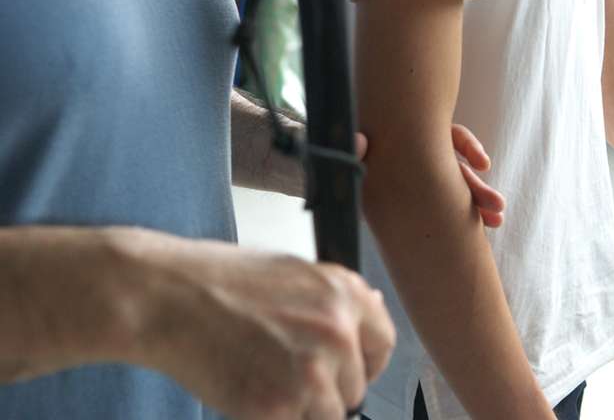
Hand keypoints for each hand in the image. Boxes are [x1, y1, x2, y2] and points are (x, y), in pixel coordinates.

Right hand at [128, 231, 395, 419]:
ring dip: (299, 408)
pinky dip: (271, 417)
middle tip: (281, 371)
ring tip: (260, 378)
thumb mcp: (290, 272)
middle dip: (323, 389)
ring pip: (327, 415)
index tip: (347, 372)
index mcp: (344, 293)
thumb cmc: (218, 280)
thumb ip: (333, 300)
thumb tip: (373, 308)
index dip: (365, 363)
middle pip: (354, 388)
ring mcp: (312, 371)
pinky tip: (245, 390)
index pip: (383, 345)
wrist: (167, 295)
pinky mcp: (280, 406)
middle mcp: (338, 331)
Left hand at [356, 124, 505, 227]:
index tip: (483, 165)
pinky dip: (468, 211)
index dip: (468, 147)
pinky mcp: (427, 198)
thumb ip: (357, 149)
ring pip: (460, 188)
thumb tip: (359, 141)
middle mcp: (425, 158)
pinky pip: (453, 202)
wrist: (339, 179)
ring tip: (497, 220)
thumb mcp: (355, 156)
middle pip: (459, 168)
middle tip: (498, 206)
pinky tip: (484, 224)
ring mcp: (428, 179)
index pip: (449, 136)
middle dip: (479, 187)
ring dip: (481, 202)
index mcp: (413, 141)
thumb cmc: (351, 161)